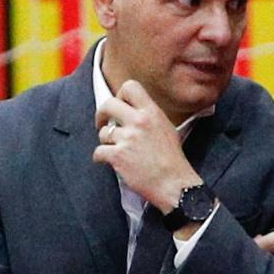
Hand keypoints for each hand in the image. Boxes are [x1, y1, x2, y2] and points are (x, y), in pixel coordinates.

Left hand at [94, 80, 200, 211]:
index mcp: (152, 113)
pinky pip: (98, 152)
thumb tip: (132, 112)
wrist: (175, 186)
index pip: (130, 87)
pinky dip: (101, 158)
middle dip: (102, 114)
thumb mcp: (167, 129)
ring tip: (116, 150)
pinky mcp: (118, 156)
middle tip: (103, 123)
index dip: (120, 95)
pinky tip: (110, 162)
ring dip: (105, 141)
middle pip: (108, 104)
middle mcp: (139, 122)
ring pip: (103, 132)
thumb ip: (149, 117)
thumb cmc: (173, 161)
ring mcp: (128, 139)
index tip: (120, 106)